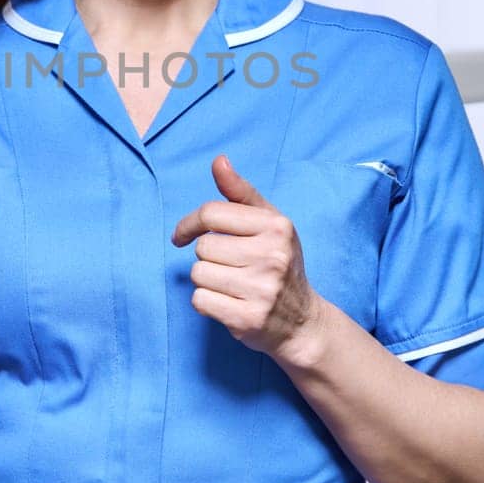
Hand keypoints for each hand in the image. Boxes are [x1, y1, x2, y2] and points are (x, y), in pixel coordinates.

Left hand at [171, 154, 325, 361]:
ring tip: (231, 284)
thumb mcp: (269, 223)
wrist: (302, 321)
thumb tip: (218, 161)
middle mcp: (272, 256)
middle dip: (207, 257)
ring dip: (207, 280)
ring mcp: (262, 289)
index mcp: (277, 226)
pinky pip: (200, 301)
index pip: (211, 213)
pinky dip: (206, 302)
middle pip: (203, 247)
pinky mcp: (248, 319)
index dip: (188, 224)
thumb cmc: (279, 263)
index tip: (182, 236)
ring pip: (199, 274)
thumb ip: (240, 192)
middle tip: (229, 266)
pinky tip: (228, 302)